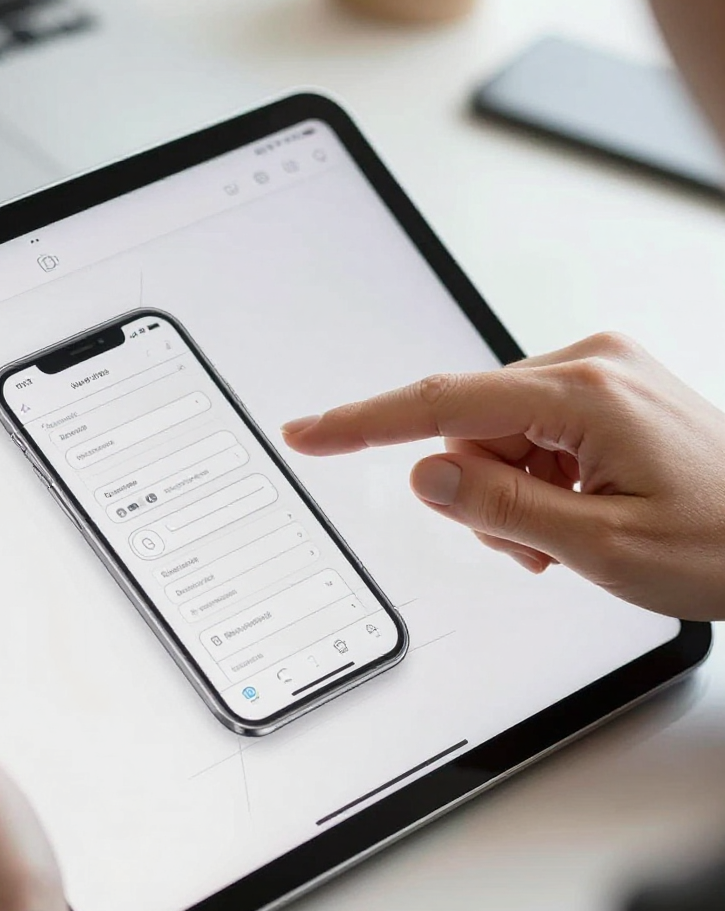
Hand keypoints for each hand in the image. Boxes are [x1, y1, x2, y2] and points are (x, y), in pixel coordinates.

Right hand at [282, 333, 724, 620]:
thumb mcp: (602, 545)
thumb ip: (501, 508)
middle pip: (467, 429)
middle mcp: (586, 364)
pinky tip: (576, 507)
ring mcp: (595, 375)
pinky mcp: (599, 392)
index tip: (309, 431)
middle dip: (482, 493)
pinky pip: (526, 436)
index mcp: (585, 391)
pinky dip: (533, 481)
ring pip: (493, 438)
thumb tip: (423, 474)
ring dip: (510, 495)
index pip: (441, 405)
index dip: (363, 424)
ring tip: (568, 530)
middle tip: (537, 543)